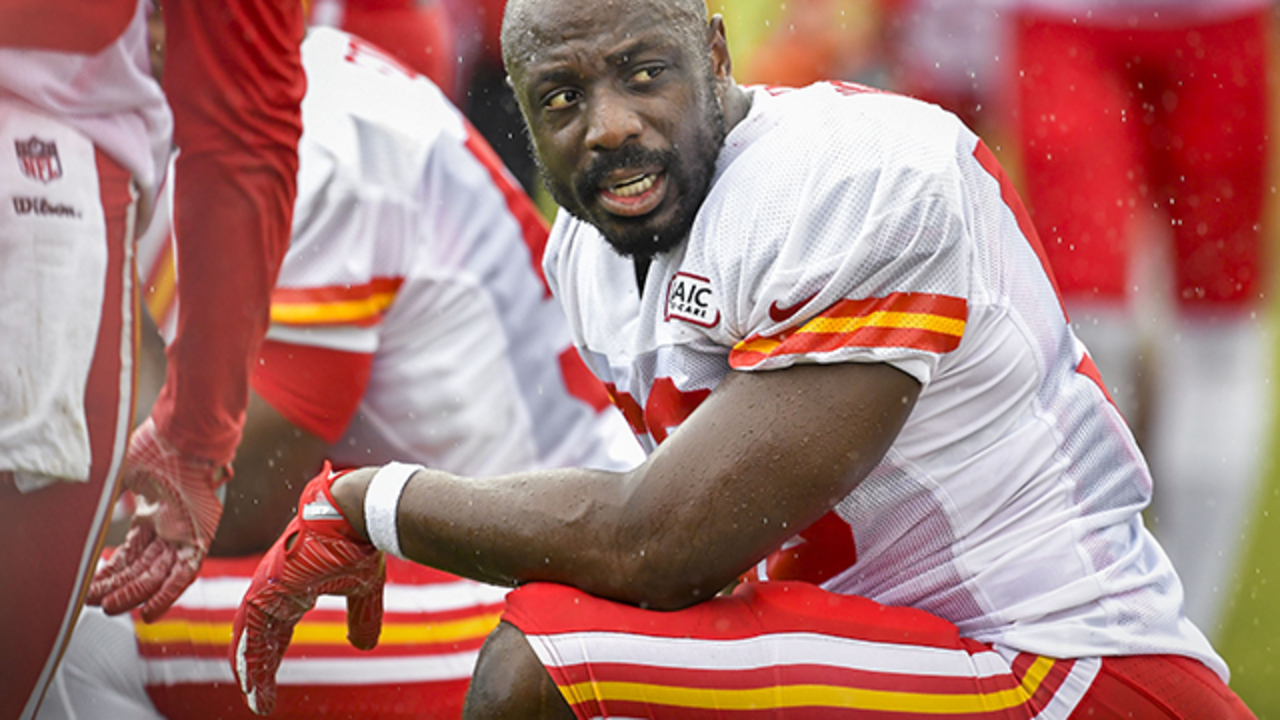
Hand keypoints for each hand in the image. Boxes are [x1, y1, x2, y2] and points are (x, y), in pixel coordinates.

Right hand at [87, 417, 225, 621]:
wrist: (186, 436)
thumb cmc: (155, 447)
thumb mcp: (120, 473)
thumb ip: (102, 494)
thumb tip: (72, 504)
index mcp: (153, 512)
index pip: (131, 552)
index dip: (111, 570)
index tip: (89, 584)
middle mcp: (170, 526)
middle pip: (142, 567)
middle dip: (117, 586)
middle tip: (91, 601)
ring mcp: (186, 532)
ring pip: (159, 574)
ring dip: (135, 593)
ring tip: (108, 608)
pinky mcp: (202, 536)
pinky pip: (185, 573)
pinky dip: (168, 593)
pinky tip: (149, 612)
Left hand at [231, 461, 384, 715]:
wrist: (359, 514)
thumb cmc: (362, 542)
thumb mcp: (365, 589)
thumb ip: (362, 617)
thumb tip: (364, 646)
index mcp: (296, 588)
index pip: (277, 631)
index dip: (271, 659)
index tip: (267, 687)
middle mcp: (277, 587)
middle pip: (261, 637)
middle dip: (258, 669)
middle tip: (256, 699)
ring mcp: (270, 583)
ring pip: (250, 633)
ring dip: (249, 666)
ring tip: (251, 695)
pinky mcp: (270, 582)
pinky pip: (252, 624)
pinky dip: (248, 651)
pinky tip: (247, 675)